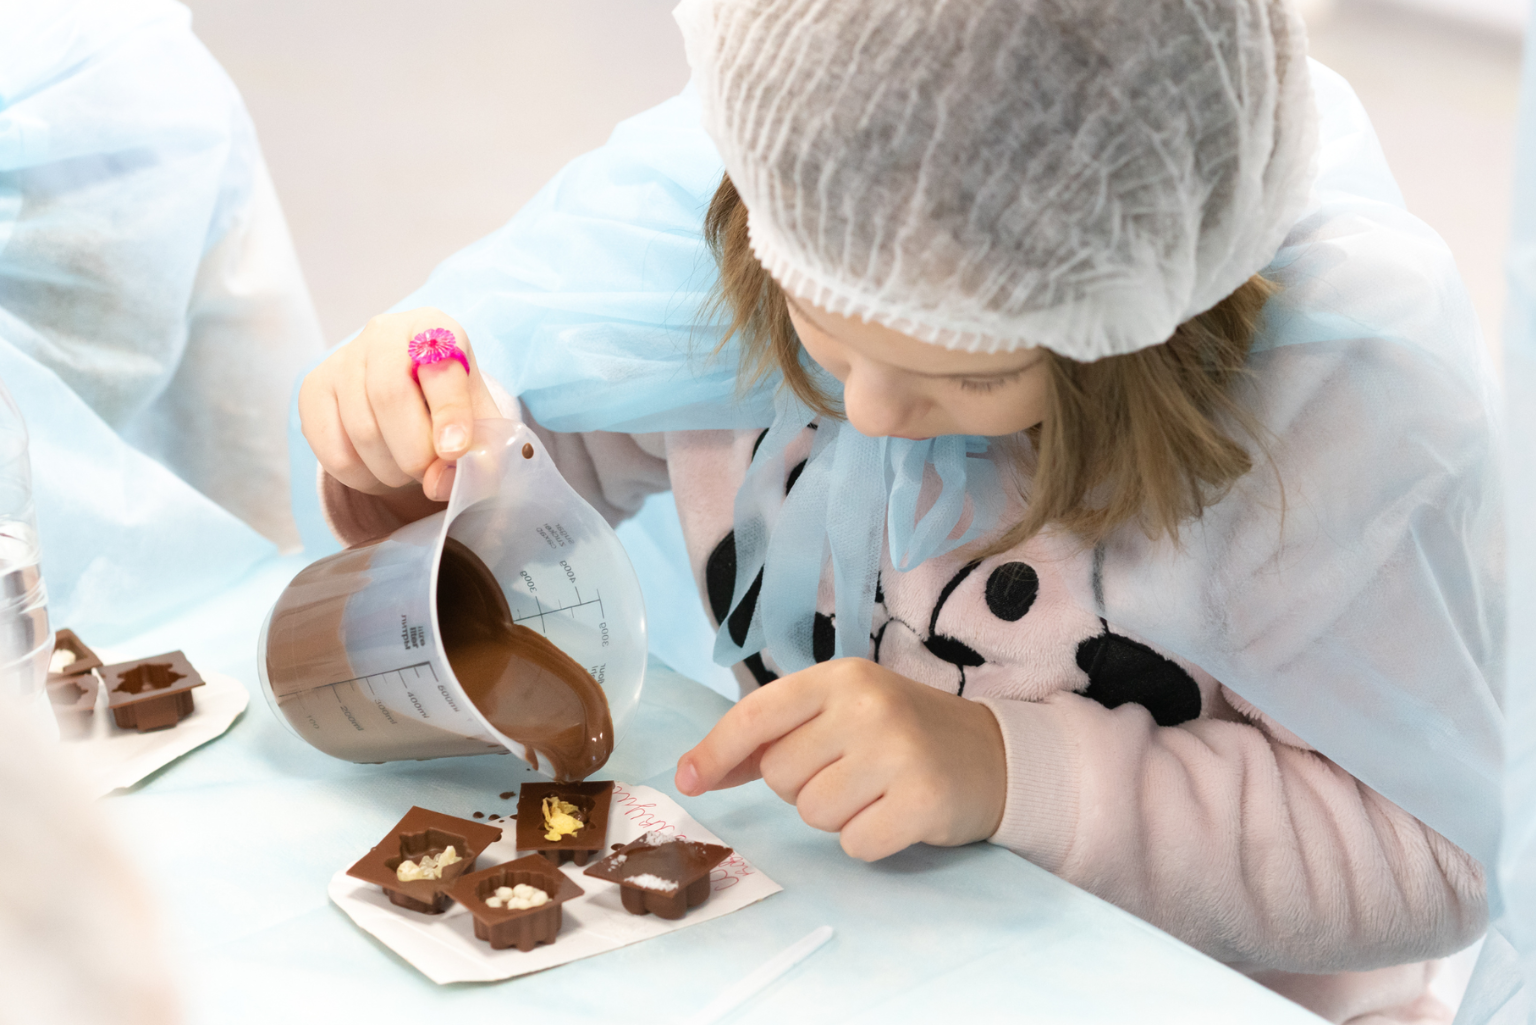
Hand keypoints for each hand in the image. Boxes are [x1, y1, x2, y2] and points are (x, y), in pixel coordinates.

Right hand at [299, 308, 501, 504]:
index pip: (439, 366)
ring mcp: (342, 359)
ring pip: (361, 429)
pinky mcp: (313, 390)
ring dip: (391, 470)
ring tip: (408, 470)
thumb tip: (438, 483)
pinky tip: (379, 469)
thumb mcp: (480, 425)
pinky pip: (333, 450)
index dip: (449, 413)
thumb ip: (477, 455)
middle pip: (389, 396)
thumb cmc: (450, 408)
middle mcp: (383, 333)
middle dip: (415, 452)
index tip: (455, 452)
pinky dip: (363, 477)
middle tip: (430, 473)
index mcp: (433, 329)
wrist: (410, 399)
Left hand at [674, 658, 1006, 860]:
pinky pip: (854, 844)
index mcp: (840, 677)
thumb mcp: (842, 713)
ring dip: (836, 815)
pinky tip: (896, 814)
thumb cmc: (902, 733)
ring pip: (813, 814)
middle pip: (779, 775)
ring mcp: (897, 753)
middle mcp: (867, 706)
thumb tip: (697, 770)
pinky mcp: (922, 801)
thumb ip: (774, 737)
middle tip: (851, 772)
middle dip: (803, 785)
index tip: (688, 780)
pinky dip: (868, 840)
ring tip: (875, 791)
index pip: (758, 715)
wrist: (994, 755)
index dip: (715, 751)